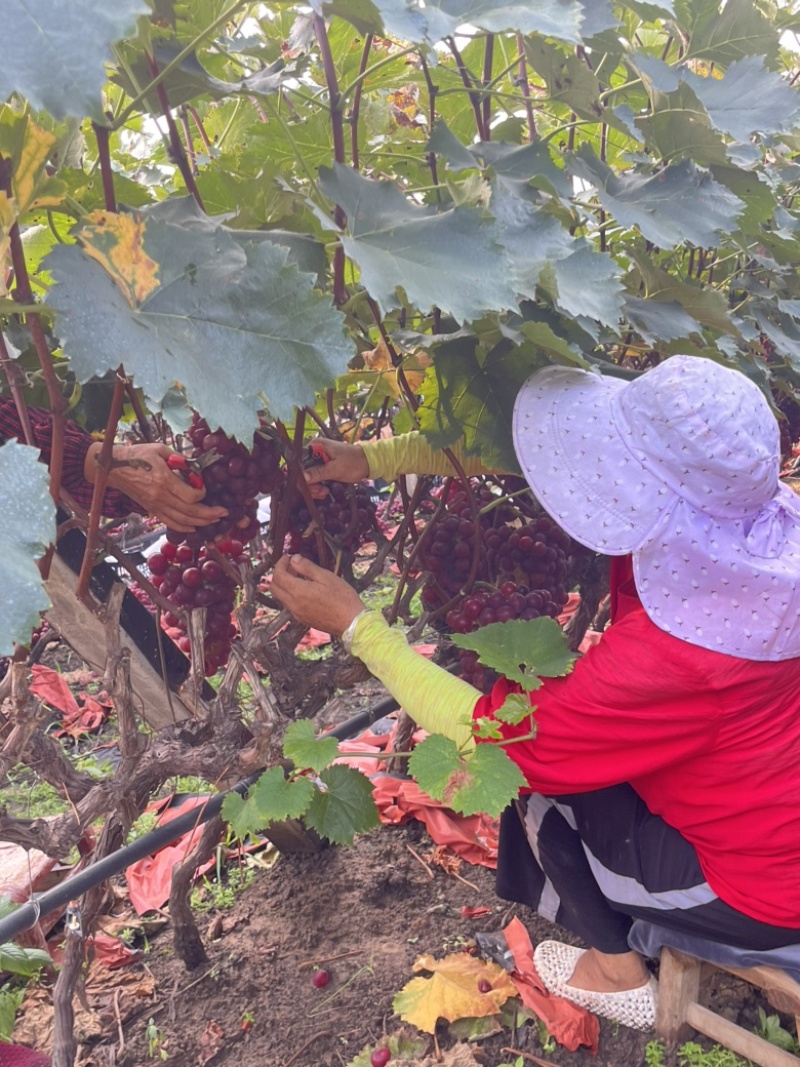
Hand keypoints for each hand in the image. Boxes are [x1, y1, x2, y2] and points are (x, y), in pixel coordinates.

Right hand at [85, 442, 228, 532]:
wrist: (114, 468)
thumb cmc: (137, 455)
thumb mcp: (160, 449)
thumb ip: (179, 458)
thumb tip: (195, 466)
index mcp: (163, 480)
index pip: (190, 496)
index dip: (203, 494)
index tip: (205, 487)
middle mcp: (160, 497)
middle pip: (190, 512)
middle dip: (210, 514)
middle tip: (224, 513)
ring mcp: (155, 506)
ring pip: (182, 521)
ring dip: (201, 523)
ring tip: (215, 521)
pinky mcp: (152, 510)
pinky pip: (170, 523)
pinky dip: (184, 527)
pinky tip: (195, 527)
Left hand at [271, 554, 364, 635]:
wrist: (351, 622)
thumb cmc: (343, 598)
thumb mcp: (326, 577)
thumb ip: (307, 567)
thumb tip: (294, 559)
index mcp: (298, 592)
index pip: (278, 575)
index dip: (280, 564)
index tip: (288, 557)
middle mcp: (293, 604)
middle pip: (274, 587)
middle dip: (279, 574)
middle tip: (292, 566)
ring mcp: (296, 613)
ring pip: (280, 597)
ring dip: (284, 584)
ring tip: (299, 576)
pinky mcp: (302, 619)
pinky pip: (288, 605)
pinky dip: (290, 594)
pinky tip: (304, 589)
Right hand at [303, 438, 368, 498]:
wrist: (368, 463)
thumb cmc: (354, 462)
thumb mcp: (335, 469)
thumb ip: (318, 473)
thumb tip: (302, 478)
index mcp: (315, 446)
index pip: (299, 462)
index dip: (301, 476)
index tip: (309, 487)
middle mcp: (315, 450)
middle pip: (302, 470)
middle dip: (310, 484)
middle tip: (320, 492)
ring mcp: (319, 458)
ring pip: (308, 476)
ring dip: (314, 487)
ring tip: (324, 492)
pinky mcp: (323, 465)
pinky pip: (315, 476)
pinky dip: (318, 485)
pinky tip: (324, 491)